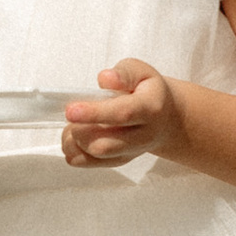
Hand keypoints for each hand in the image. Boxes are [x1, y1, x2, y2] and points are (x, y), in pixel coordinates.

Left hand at [62, 58, 183, 168]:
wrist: (164, 118)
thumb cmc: (148, 92)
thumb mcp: (142, 72)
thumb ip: (124, 73)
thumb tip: (106, 79)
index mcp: (150, 108)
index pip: (121, 114)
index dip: (94, 113)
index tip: (70, 110)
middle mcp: (143, 135)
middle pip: (105, 144)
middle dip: (79, 131)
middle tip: (72, 113)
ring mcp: (131, 152)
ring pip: (96, 155)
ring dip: (75, 140)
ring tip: (75, 124)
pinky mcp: (119, 161)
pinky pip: (90, 163)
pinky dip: (73, 151)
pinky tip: (74, 136)